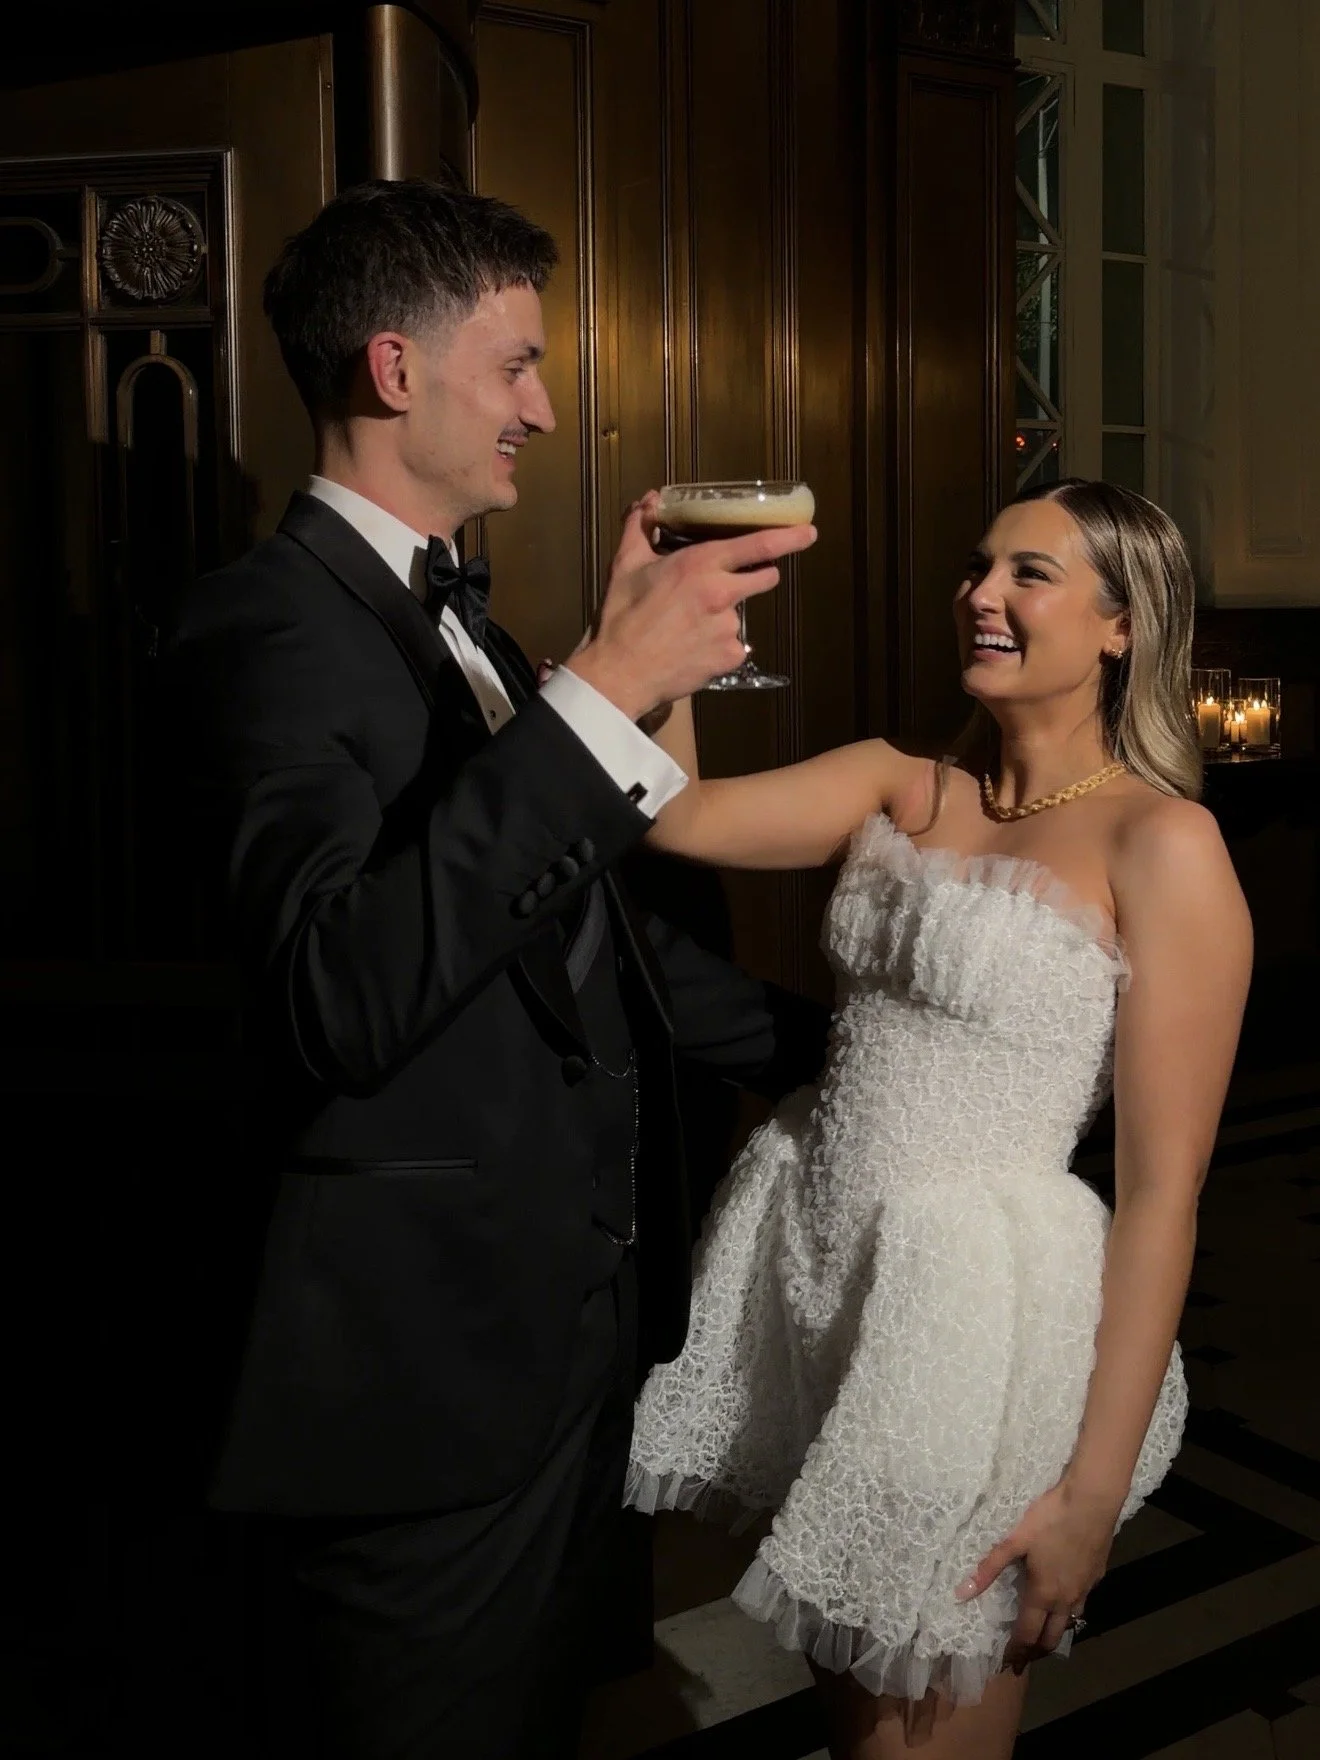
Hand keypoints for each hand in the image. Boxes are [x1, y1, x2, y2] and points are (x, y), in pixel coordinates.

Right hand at [565, 492, 815, 719]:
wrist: (620, 673)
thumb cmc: (622, 616)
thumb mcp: (626, 564)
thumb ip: (640, 527)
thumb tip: (648, 500)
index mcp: (702, 564)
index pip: (759, 544)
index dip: (790, 537)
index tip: (809, 533)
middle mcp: (723, 594)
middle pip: (765, 577)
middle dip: (759, 574)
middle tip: (729, 585)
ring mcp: (730, 628)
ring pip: (740, 615)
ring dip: (724, 616)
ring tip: (688, 628)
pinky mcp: (730, 658)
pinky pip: (732, 647)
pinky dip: (718, 647)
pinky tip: (692, 649)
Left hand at [955, 1478, 1119, 1669]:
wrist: (1092, 1502)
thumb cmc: (1050, 1519)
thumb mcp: (1015, 1540)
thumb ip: (989, 1568)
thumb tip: (961, 1594)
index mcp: (1043, 1594)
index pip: (1028, 1634)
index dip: (1016, 1651)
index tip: (1008, 1664)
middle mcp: (1066, 1599)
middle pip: (1053, 1637)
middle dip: (1038, 1650)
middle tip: (1025, 1657)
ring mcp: (1086, 1589)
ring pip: (1071, 1621)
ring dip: (1056, 1631)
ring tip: (1044, 1631)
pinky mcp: (1097, 1576)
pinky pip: (1083, 1601)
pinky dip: (1071, 1609)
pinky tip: (1065, 1596)